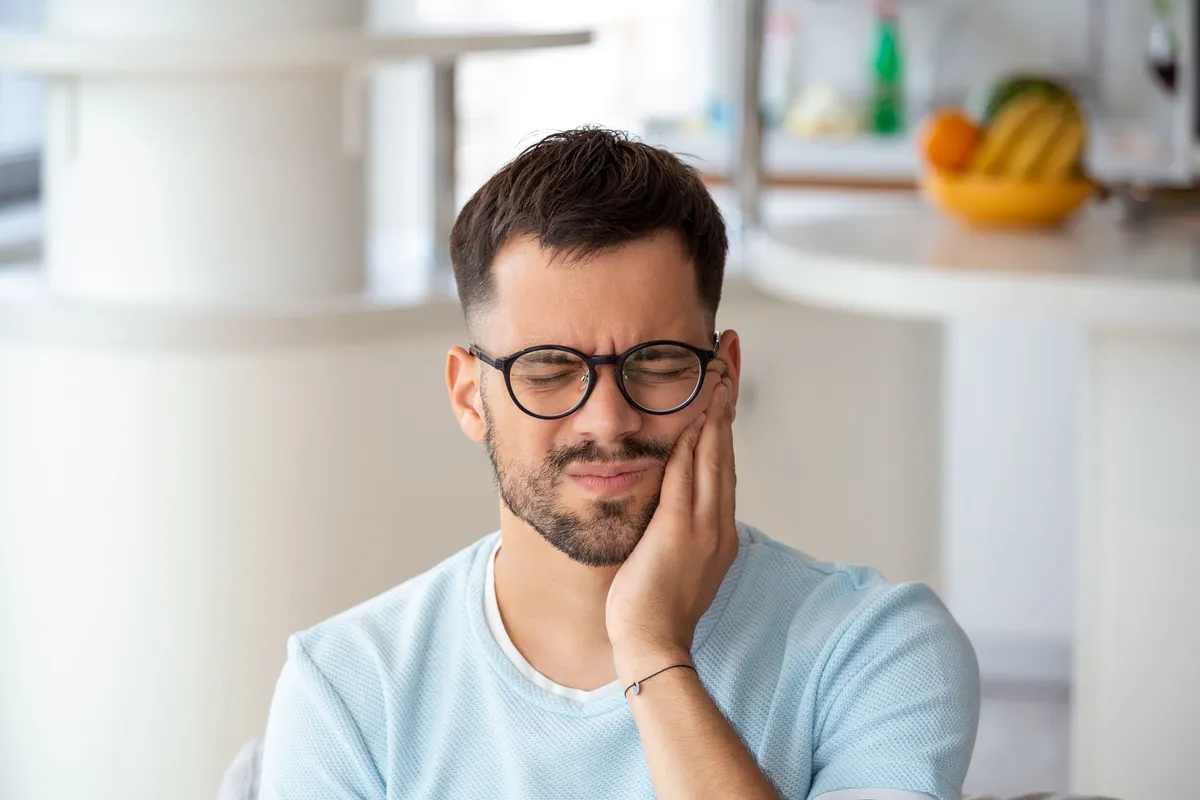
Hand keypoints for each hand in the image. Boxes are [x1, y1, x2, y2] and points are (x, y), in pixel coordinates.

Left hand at [605, 370, 737, 684]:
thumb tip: (666, 505)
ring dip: (715, 411)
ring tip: (718, 371)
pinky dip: (693, 443)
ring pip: (713, 457)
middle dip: (727, 401)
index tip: (724, 386)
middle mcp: (717, 524)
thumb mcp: (671, 560)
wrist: (652, 643)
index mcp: (717, 531)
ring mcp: (703, 527)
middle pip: (725, 450)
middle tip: (729, 358)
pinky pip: (687, 478)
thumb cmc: (652, 608)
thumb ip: (674, 528)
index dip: (725, 422)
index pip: (723, 465)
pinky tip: (695, 414)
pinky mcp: (680, 531)